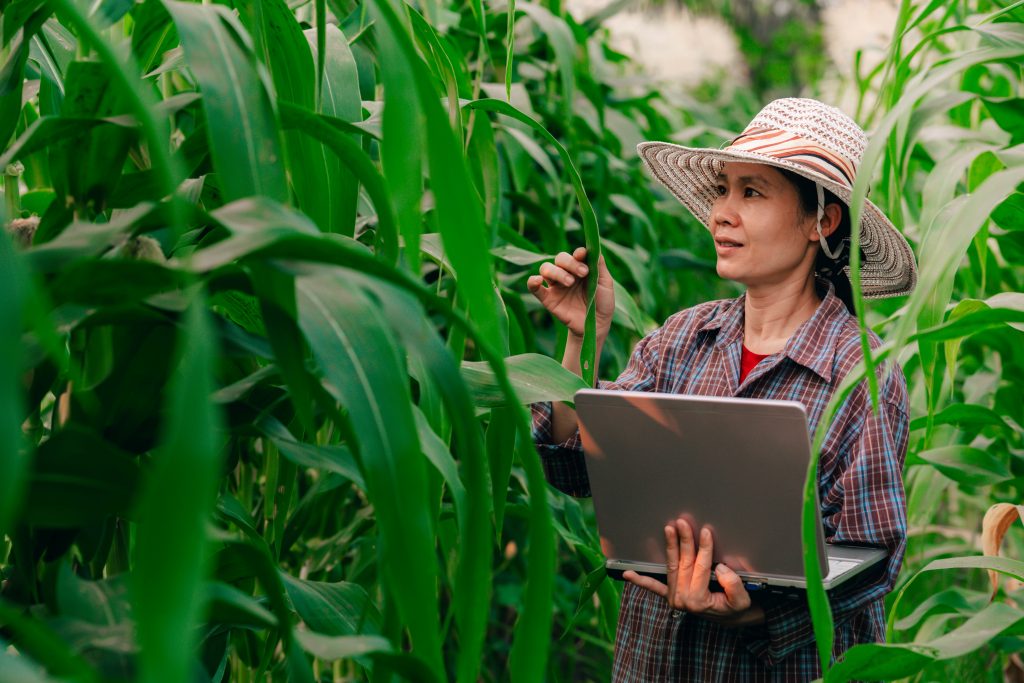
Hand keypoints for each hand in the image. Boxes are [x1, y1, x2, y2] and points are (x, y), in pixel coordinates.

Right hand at [526, 247, 614, 339]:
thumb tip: (595, 248)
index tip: (582, 255)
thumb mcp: (606, 284)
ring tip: (569, 282)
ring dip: (556, 272)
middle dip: (570, 263)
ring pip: (546, 268)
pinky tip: (537, 280)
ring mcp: (556, 286)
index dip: (578, 253)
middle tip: (582, 273)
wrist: (595, 326)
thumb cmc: (602, 303)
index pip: (575, 255)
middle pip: (560, 258)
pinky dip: (532, 281)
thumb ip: (600, 267)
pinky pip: (534, 287)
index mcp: (581, 268)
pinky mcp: (548, 299)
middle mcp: (567, 273)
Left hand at [623, 519, 763, 626]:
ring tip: (668, 528)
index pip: (701, 568)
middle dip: (684, 541)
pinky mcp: (669, 596)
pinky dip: (641, 581)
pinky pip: (654, 587)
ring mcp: (673, 597)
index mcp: (699, 600)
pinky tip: (628, 574)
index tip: (706, 531)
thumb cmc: (735, 607)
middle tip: (682, 522)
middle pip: (684, 563)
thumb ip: (733, 586)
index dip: (705, 549)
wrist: (728, 618)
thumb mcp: (742, 600)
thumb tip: (720, 568)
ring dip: (669, 546)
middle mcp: (682, 599)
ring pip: (671, 566)